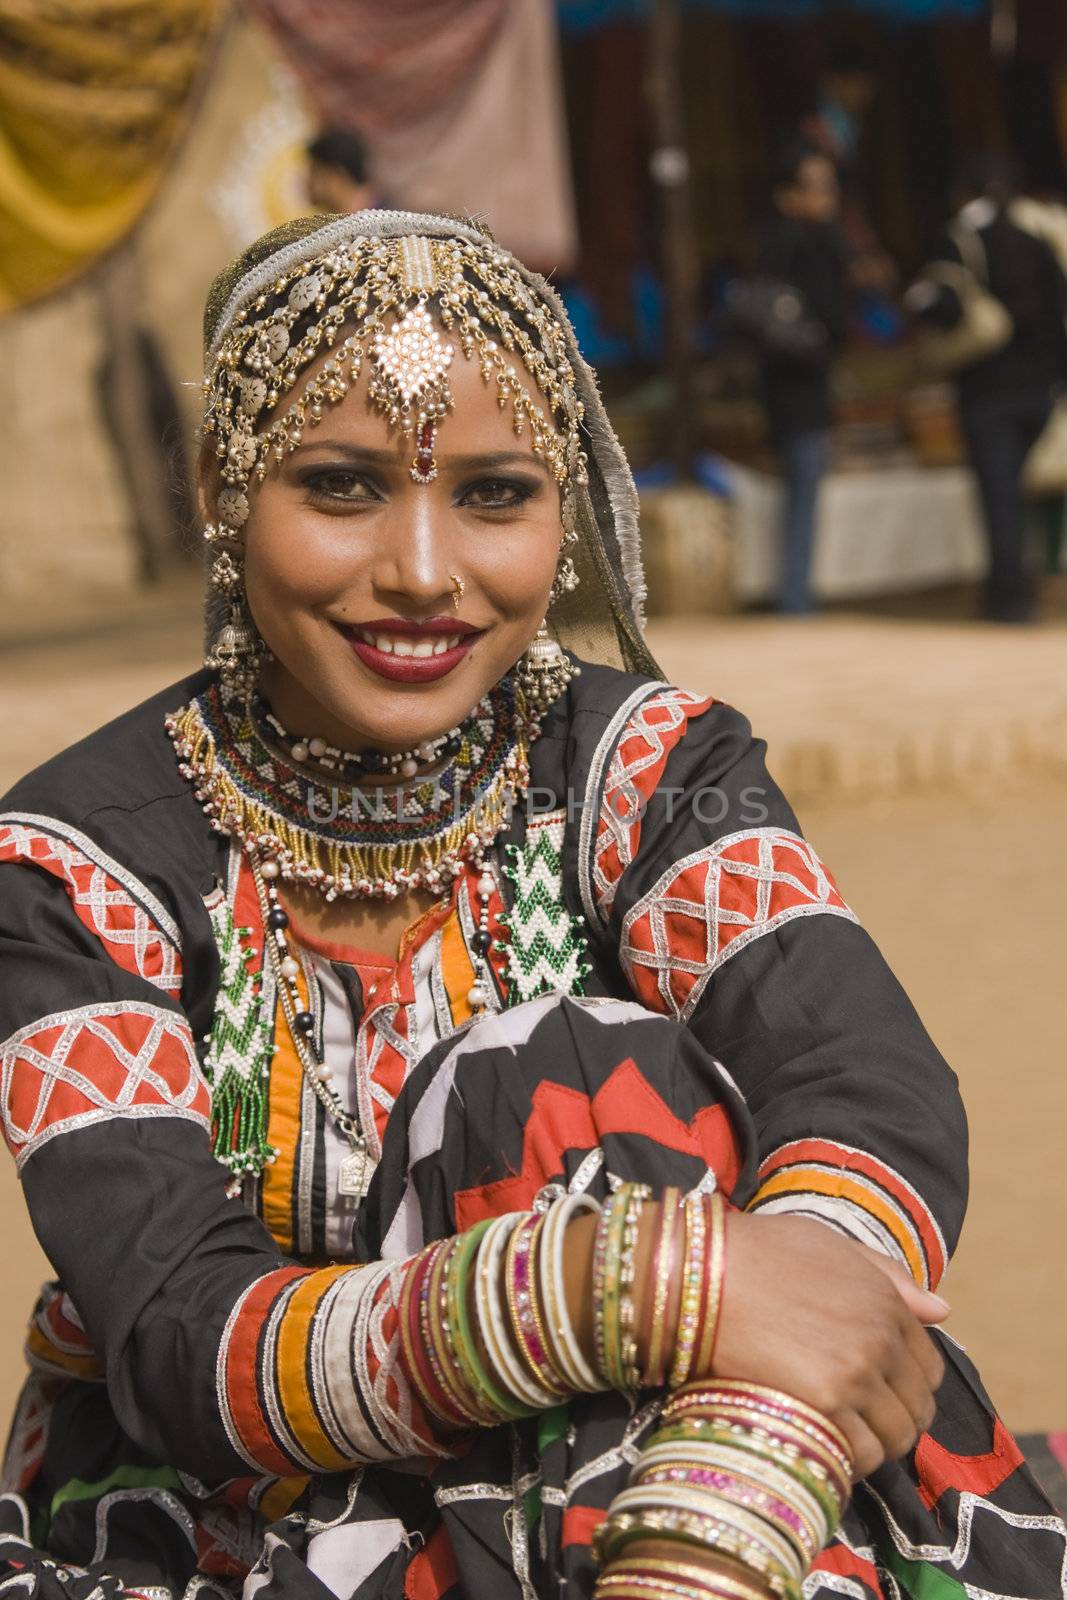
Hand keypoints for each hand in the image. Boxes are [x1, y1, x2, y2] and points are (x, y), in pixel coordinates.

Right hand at [711, 1211, 945, 1478]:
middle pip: (917, 1408)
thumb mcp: (828, 1245)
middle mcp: (881, 1338)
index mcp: (886, 1299)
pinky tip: (828, 1450)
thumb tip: (943, 1311)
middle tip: (862, 1426)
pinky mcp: (826, 1403)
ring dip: (877, 1446)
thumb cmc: (757, 1252)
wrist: (700, 1274)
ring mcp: (857, 1373)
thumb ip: (887, 1276)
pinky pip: (862, 1453)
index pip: (928, 1367)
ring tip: (844, 1442)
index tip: (882, 1396)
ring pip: (896, 1438)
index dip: (909, 1387)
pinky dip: (852, 1460)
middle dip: (897, 1421)